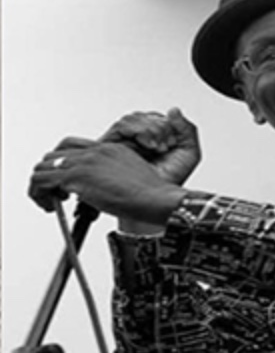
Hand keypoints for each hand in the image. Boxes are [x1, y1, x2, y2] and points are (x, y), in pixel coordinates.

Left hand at [29, 138, 186, 223]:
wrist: (157, 198)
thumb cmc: (152, 194)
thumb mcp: (131, 177)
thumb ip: (113, 176)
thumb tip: (101, 189)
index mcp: (109, 149)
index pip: (72, 147)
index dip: (63, 164)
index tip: (65, 180)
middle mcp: (95, 151)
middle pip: (54, 154)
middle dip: (51, 174)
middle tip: (57, 193)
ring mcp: (85, 162)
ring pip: (43, 166)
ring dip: (42, 185)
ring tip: (51, 202)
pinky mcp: (77, 177)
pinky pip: (41, 181)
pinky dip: (39, 194)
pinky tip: (50, 206)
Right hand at [99, 108, 200, 185]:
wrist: (157, 201)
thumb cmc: (170, 182)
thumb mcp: (189, 154)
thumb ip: (187, 130)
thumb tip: (174, 111)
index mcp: (156, 139)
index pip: (158, 118)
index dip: (168, 124)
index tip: (174, 141)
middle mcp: (139, 139)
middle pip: (145, 116)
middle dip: (160, 127)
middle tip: (166, 145)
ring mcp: (125, 141)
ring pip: (133, 118)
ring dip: (150, 128)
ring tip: (158, 147)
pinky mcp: (112, 145)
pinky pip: (122, 126)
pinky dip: (138, 130)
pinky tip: (148, 145)